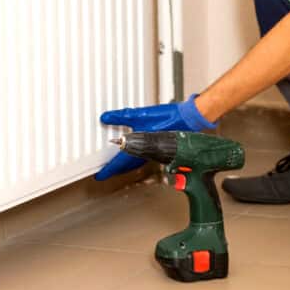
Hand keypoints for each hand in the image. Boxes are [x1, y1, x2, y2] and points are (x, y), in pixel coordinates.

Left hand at [94, 95, 215, 180]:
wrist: (189, 119)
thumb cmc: (169, 118)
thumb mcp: (141, 114)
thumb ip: (121, 117)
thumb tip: (106, 118)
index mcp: (140, 147)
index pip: (119, 163)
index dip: (108, 170)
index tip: (100, 175)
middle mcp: (147, 153)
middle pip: (127, 167)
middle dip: (116, 170)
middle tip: (107, 171)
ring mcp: (154, 153)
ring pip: (135, 164)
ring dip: (125, 165)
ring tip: (117, 164)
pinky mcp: (160, 150)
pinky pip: (143, 158)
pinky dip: (134, 159)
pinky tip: (134, 153)